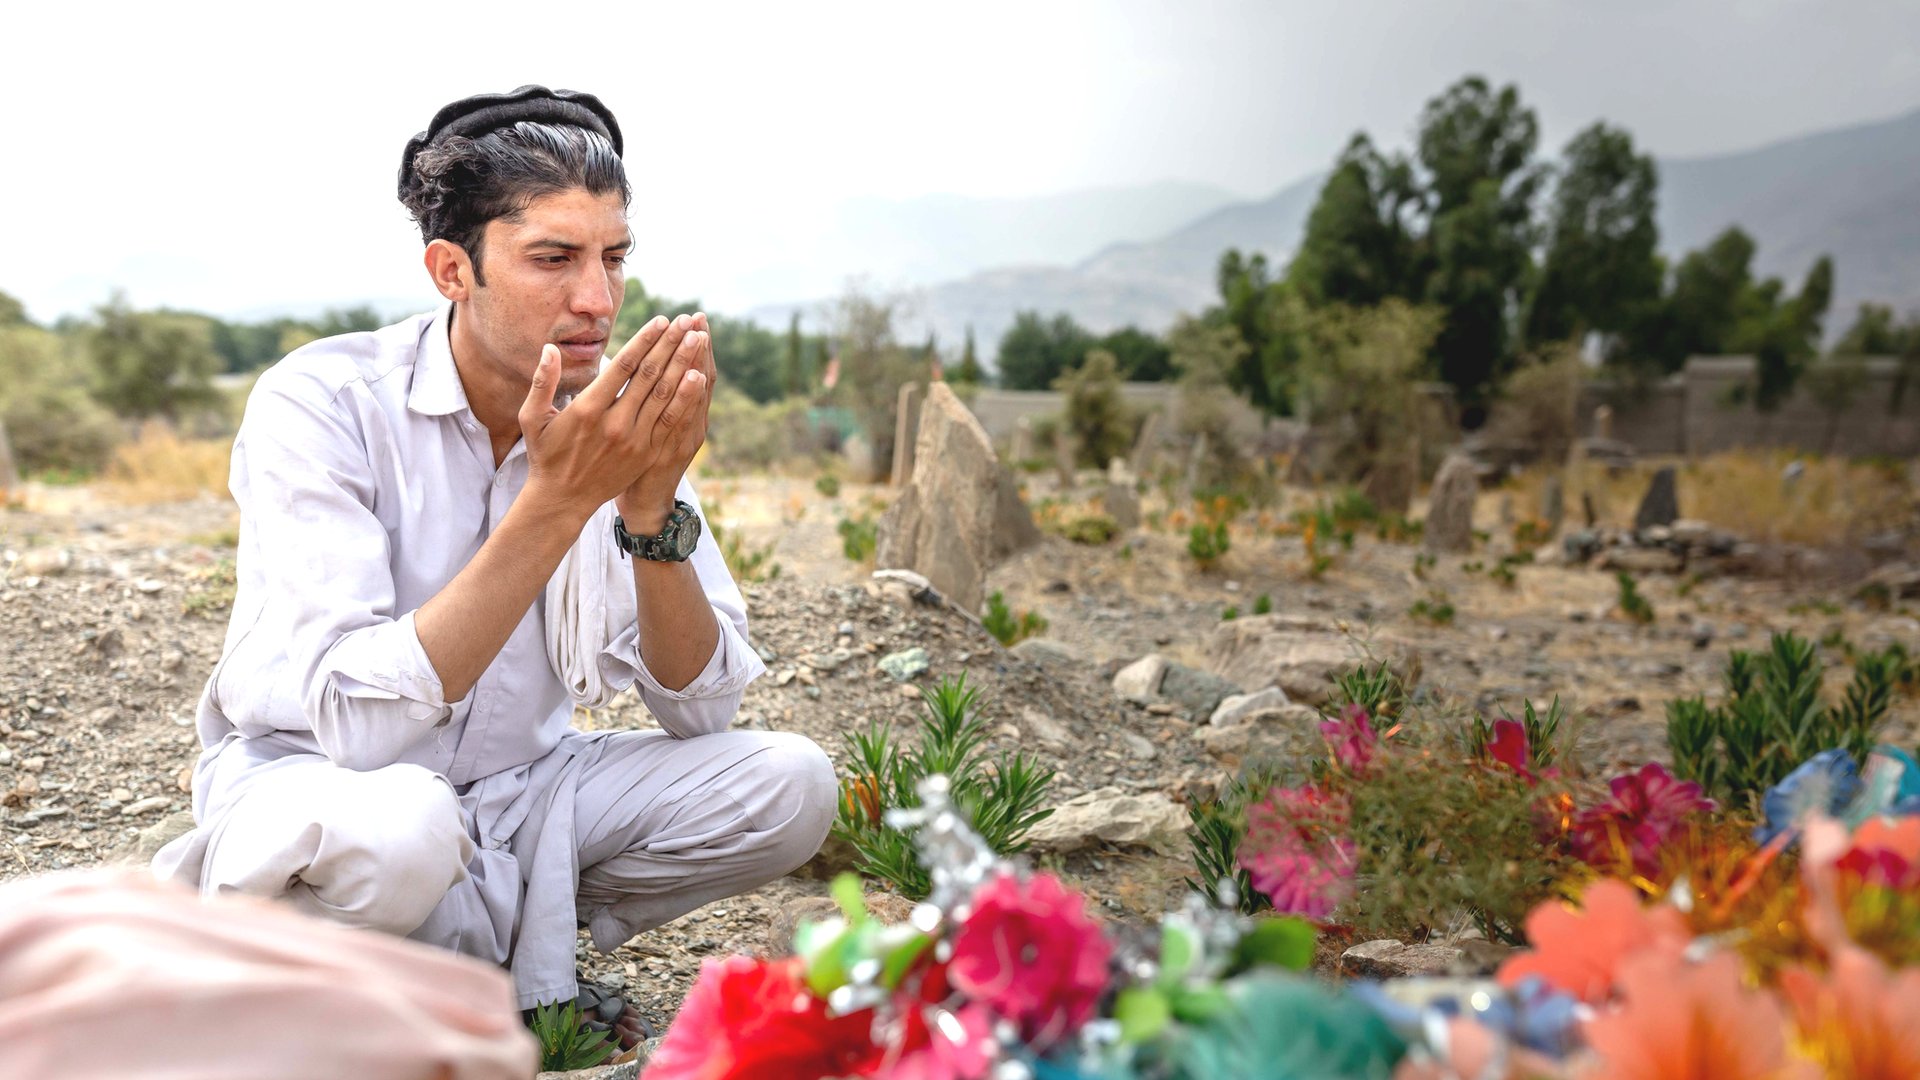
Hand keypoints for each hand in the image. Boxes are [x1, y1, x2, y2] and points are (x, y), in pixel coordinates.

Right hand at [518, 313, 707, 521]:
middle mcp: (615, 423)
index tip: (662, 321)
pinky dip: (686, 398)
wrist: (564, 499)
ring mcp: (634, 440)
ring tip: (698, 339)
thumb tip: (549, 348)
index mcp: (588, 409)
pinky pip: (671, 421)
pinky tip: (698, 377)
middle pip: (650, 375)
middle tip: (686, 321)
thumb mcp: (532, 417)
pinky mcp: (646, 453)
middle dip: (670, 345)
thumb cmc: (546, 454)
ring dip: (683, 364)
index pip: (624, 366)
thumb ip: (542, 381)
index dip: (645, 340)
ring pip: (665, 395)